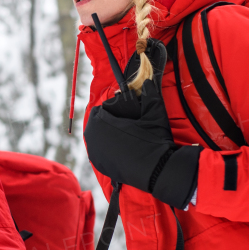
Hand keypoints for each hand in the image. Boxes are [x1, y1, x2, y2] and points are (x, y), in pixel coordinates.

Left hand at [84, 43, 200, 208]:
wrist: (157, 170)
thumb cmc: (153, 138)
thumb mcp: (153, 111)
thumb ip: (150, 92)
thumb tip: (149, 80)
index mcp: (99, 120)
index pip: (102, 108)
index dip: (116, 109)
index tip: (128, 114)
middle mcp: (91, 136)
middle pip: (100, 122)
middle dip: (112, 121)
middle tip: (129, 126)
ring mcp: (94, 153)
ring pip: (100, 137)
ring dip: (110, 135)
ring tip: (128, 138)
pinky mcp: (100, 166)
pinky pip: (101, 151)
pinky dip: (110, 148)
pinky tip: (125, 149)